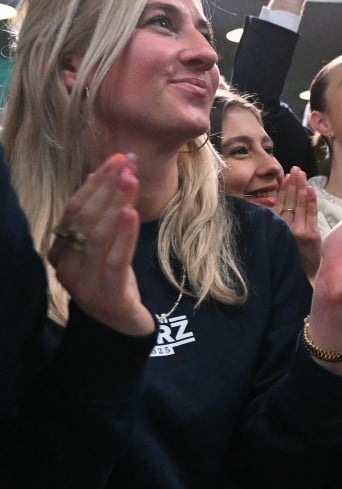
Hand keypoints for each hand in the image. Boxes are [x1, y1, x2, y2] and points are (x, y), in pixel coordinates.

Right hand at [49, 153, 153, 336]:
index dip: (94, 183)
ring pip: (98, 237)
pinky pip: (115, 260)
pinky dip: (123, 235)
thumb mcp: (105, 248)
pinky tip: (132, 213)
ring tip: (131, 179)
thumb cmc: (115, 282)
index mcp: (62, 251)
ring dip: (115, 204)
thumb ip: (99, 217)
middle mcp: (67, 266)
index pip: (74, 210)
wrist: (123, 329)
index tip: (116, 159)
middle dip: (107, 188)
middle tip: (127, 163)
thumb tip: (100, 174)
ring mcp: (84, 283)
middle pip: (85, 220)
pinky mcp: (107, 296)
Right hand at [275, 167, 321, 280]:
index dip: (283, 189)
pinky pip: (311, 213)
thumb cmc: (292, 259)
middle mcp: (284, 228)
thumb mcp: (279, 239)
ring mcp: (298, 231)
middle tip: (295, 169)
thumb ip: (276, 222)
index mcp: (274, 228)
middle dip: (292, 183)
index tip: (286, 176)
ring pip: (299, 204)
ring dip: (300, 187)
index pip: (278, 203)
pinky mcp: (310, 235)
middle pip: (288, 201)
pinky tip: (310, 189)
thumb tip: (274, 202)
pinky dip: (311, 200)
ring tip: (302, 173)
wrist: (302, 279)